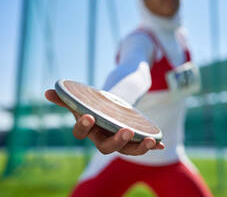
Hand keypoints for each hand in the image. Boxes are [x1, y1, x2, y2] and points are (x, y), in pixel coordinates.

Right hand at [45, 89, 163, 155]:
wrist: (110, 109)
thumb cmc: (95, 105)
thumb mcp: (84, 99)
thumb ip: (67, 98)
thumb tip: (48, 92)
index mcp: (89, 129)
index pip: (81, 133)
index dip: (83, 127)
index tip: (89, 116)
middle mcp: (102, 139)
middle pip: (105, 148)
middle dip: (116, 141)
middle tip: (126, 132)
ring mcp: (118, 141)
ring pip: (126, 151)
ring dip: (139, 148)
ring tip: (151, 141)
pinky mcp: (132, 140)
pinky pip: (141, 146)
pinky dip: (151, 146)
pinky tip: (161, 144)